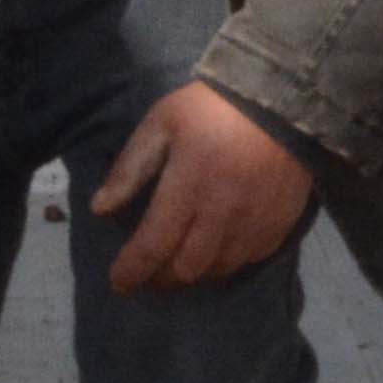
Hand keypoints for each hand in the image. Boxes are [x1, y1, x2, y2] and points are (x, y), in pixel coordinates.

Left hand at [87, 82, 321, 296]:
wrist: (281, 99)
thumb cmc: (211, 108)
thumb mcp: (160, 124)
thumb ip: (130, 169)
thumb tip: (100, 209)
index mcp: (189, 187)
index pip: (153, 246)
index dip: (132, 271)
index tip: (118, 283)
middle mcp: (222, 214)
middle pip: (185, 269)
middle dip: (160, 278)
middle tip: (147, 273)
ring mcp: (254, 223)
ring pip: (217, 270)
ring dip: (192, 273)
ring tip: (177, 264)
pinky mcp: (280, 225)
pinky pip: (248, 260)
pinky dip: (226, 262)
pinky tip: (215, 250)